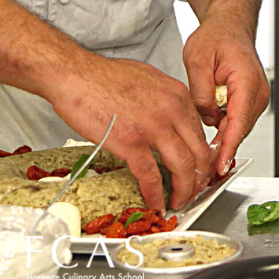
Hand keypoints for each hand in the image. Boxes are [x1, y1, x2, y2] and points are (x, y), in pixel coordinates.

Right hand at [47, 55, 211, 211]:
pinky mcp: (131, 143)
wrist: (75, 75)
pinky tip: (156, 203)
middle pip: (199, 152)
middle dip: (200, 177)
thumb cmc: (104, 76)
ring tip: (180, 201)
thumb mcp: (150, 80)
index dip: (203, 156)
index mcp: (178, 95)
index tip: (199, 168)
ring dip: (184, 190)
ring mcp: (153, 127)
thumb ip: (166, 101)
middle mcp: (172, 110)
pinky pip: (151, 176)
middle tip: (195, 190)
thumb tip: (172, 119)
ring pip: (183, 167)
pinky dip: (156, 194)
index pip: (202, 132)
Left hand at [182, 15, 269, 177]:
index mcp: (246, 80)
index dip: (229, 146)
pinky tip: (209, 139)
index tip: (220, 164)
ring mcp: (255, 97)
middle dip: (223, 150)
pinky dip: (224, 131)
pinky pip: (236, 121)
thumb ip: (200, 91)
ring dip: (223, 140)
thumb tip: (205, 117)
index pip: (239, 120)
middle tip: (202, 172)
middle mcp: (256, 91)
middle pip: (240, 129)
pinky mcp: (249, 101)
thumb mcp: (197, 60)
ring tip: (202, 158)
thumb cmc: (217, 37)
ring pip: (238, 128)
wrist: (229, 27)